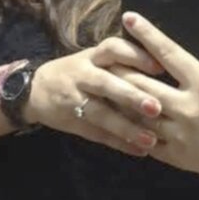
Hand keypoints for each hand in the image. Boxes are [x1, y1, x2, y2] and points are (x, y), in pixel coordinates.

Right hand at [27, 37, 164, 156]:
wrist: (33, 90)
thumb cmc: (76, 73)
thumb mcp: (93, 59)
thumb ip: (121, 62)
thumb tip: (165, 65)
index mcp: (91, 57)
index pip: (113, 49)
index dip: (135, 56)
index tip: (159, 68)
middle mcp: (82, 76)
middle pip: (106, 83)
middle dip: (131, 96)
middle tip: (156, 108)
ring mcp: (75, 100)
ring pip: (101, 114)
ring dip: (126, 128)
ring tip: (150, 140)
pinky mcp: (73, 122)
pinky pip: (97, 134)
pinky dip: (119, 144)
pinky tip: (139, 151)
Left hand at [118, 13, 198, 193]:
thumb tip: (178, 62)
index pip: (169, 53)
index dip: (147, 34)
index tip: (129, 17)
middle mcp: (189, 107)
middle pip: (142, 83)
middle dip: (121, 67)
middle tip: (105, 56)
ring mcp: (179, 133)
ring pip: (137, 112)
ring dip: (120, 98)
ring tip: (106, 85)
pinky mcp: (174, 155)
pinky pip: (144, 138)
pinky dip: (131, 126)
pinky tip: (119, 116)